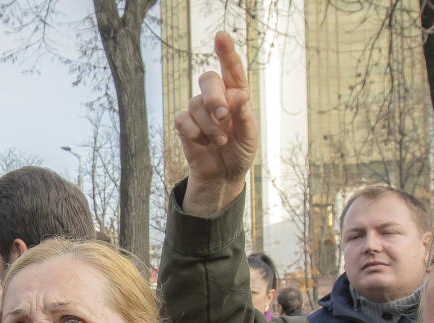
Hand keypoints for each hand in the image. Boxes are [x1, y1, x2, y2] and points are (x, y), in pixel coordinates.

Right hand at [174, 31, 258, 216]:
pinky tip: (203, 143)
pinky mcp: (185, 124)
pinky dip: (194, 132)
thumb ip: (246, 118)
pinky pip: (183, 119)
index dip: (226, 52)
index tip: (221, 36)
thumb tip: (241, 98)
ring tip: (220, 141)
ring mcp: (199, 109)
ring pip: (196, 104)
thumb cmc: (240, 152)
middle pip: (208, 80)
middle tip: (222, 115)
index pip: (232, 69)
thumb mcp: (250, 138)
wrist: (223, 175)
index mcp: (236, 94)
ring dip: (209, 125)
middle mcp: (216, 97)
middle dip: (214, 96)